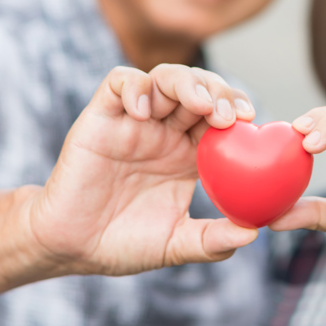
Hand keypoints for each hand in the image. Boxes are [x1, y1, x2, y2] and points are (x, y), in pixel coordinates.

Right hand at [23, 64, 258, 275]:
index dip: (237, 109)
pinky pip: (119, 83)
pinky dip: (134, 86)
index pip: (220, 116)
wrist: (73, 247)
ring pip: (164, 78)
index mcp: (188, 154)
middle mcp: (164, 131)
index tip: (251, 121)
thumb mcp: (176, 244)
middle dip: (218, 92)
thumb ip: (213, 241)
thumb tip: (253, 234)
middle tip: (230, 114)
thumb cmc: (124, 243)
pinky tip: (142, 109)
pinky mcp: (101, 117)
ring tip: (199, 104)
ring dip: (186, 83)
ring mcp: (133, 121)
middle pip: (198, 89)